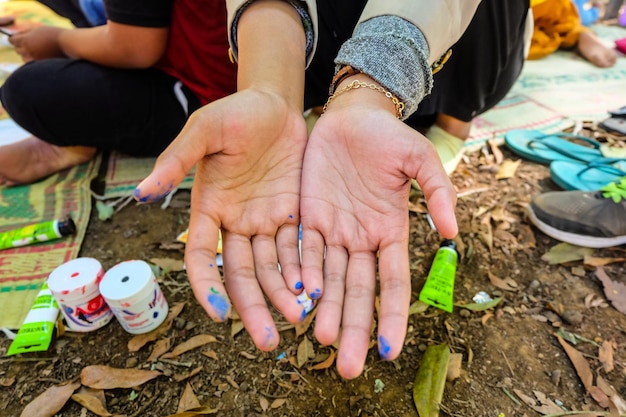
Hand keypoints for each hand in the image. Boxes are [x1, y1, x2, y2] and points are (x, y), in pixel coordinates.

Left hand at [9, 26, 64, 61]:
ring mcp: (34, 59)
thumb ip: (25, 33)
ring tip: (37, 51)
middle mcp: (28, 51)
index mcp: (26, 40)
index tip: (20, 38)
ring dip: (28, 54)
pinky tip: (41, 56)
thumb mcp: (38, 29)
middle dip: (22, 46)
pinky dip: (34, 60)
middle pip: (17, 49)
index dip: (15, 38)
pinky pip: (32, 63)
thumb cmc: (54, 34)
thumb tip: (17, 36)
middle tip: (31, 43)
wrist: (69, 44)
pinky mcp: (41, 65)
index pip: (12, 40)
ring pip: (24, 58)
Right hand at [135, 89, 308, 349]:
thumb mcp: (205, 131)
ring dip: (283, 294)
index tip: (220, 315)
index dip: (208, 286)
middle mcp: (236, 223)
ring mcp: (266, 221)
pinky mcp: (294, 214)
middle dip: (253, 307)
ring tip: (299, 319)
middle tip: (268, 342)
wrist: (275, 103)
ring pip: (273, 267)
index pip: (202, 257)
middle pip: (242, 273)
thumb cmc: (234, 114)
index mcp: (208, 209)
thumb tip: (141, 193)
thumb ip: (178, 160)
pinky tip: (317, 291)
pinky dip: (305, 269)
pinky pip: (299, 248)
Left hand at [300, 97, 457, 378]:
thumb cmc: (390, 137)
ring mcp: (333, 231)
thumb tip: (452, 232)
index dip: (392, 317)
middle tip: (348, 368)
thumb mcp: (419, 160)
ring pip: (329, 279)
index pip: (393, 284)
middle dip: (354, 328)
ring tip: (322, 340)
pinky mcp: (307, 217)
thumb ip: (437, 193)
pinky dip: (303, 274)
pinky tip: (300, 299)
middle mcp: (361, 240)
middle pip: (358, 292)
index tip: (389, 351)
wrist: (351, 115)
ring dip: (326, 309)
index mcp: (391, 233)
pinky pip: (304, 250)